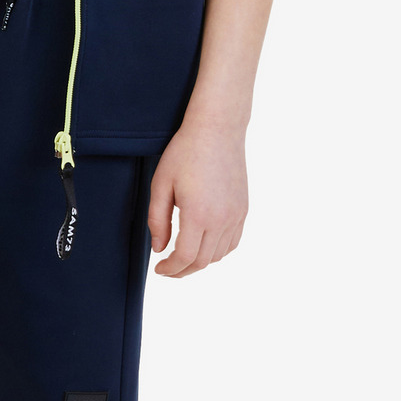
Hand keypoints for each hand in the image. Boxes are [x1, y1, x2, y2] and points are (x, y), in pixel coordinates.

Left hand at [147, 112, 247, 276]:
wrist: (217, 130)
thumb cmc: (185, 153)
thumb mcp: (161, 184)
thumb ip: (157, 220)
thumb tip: (159, 249)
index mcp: (198, 214)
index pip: (185, 257)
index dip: (170, 269)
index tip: (159, 269)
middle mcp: (221, 219)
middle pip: (203, 261)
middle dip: (183, 270)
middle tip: (168, 269)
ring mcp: (236, 215)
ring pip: (219, 255)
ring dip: (200, 262)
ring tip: (183, 257)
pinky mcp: (243, 209)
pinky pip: (233, 242)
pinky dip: (218, 251)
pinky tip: (204, 246)